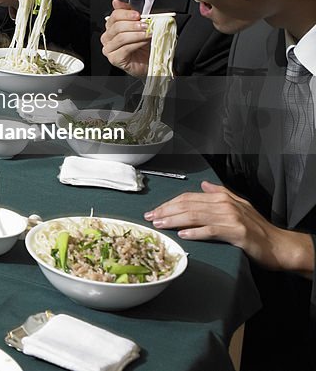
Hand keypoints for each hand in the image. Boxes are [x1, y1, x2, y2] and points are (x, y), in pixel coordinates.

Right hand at [101, 0, 149, 76]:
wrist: (148, 62)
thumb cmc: (143, 46)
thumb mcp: (137, 26)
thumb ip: (128, 13)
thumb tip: (116, 1)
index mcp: (110, 28)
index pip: (113, 16)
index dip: (125, 13)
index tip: (138, 14)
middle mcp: (107, 38)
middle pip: (116, 26)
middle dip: (133, 24)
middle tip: (146, 24)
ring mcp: (109, 49)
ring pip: (121, 37)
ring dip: (137, 34)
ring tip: (148, 32)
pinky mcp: (114, 59)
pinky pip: (125, 48)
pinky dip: (137, 43)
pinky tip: (145, 41)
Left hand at [145, 181, 314, 274]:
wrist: (279, 245)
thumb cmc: (257, 228)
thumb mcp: (239, 206)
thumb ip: (220, 194)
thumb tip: (204, 185)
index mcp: (222, 197)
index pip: (188, 197)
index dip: (169, 204)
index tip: (154, 211)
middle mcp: (224, 204)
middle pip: (188, 205)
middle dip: (166, 211)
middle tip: (150, 217)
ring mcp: (230, 218)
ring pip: (195, 216)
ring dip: (174, 220)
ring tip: (160, 224)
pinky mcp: (237, 232)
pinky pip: (210, 231)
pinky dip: (195, 232)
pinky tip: (183, 234)